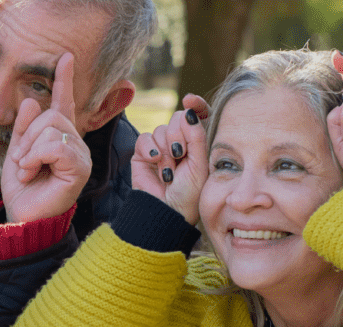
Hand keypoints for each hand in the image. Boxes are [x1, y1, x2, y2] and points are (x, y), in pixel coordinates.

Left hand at [0, 54, 91, 223]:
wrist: (22, 215)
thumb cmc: (22, 187)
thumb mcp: (17, 150)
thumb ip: (23, 126)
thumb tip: (30, 100)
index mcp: (58, 136)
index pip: (63, 103)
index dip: (64, 80)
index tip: (65, 57)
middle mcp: (74, 142)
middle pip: (51, 115)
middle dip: (27, 135)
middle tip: (21, 160)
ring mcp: (80, 154)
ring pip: (52, 129)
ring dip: (29, 149)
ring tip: (26, 169)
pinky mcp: (80, 168)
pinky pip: (56, 146)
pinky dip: (36, 157)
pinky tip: (32, 172)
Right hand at [131, 93, 209, 224]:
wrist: (166, 210)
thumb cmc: (189, 192)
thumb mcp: (199, 163)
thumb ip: (197, 135)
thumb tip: (189, 110)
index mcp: (198, 143)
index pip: (198, 115)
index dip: (195, 105)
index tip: (191, 100)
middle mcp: (180, 142)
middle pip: (177, 118)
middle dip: (178, 135)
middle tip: (180, 154)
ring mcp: (161, 147)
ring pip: (161, 129)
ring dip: (165, 150)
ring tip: (168, 170)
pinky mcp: (143, 153)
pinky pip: (144, 138)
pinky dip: (150, 149)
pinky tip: (155, 162)